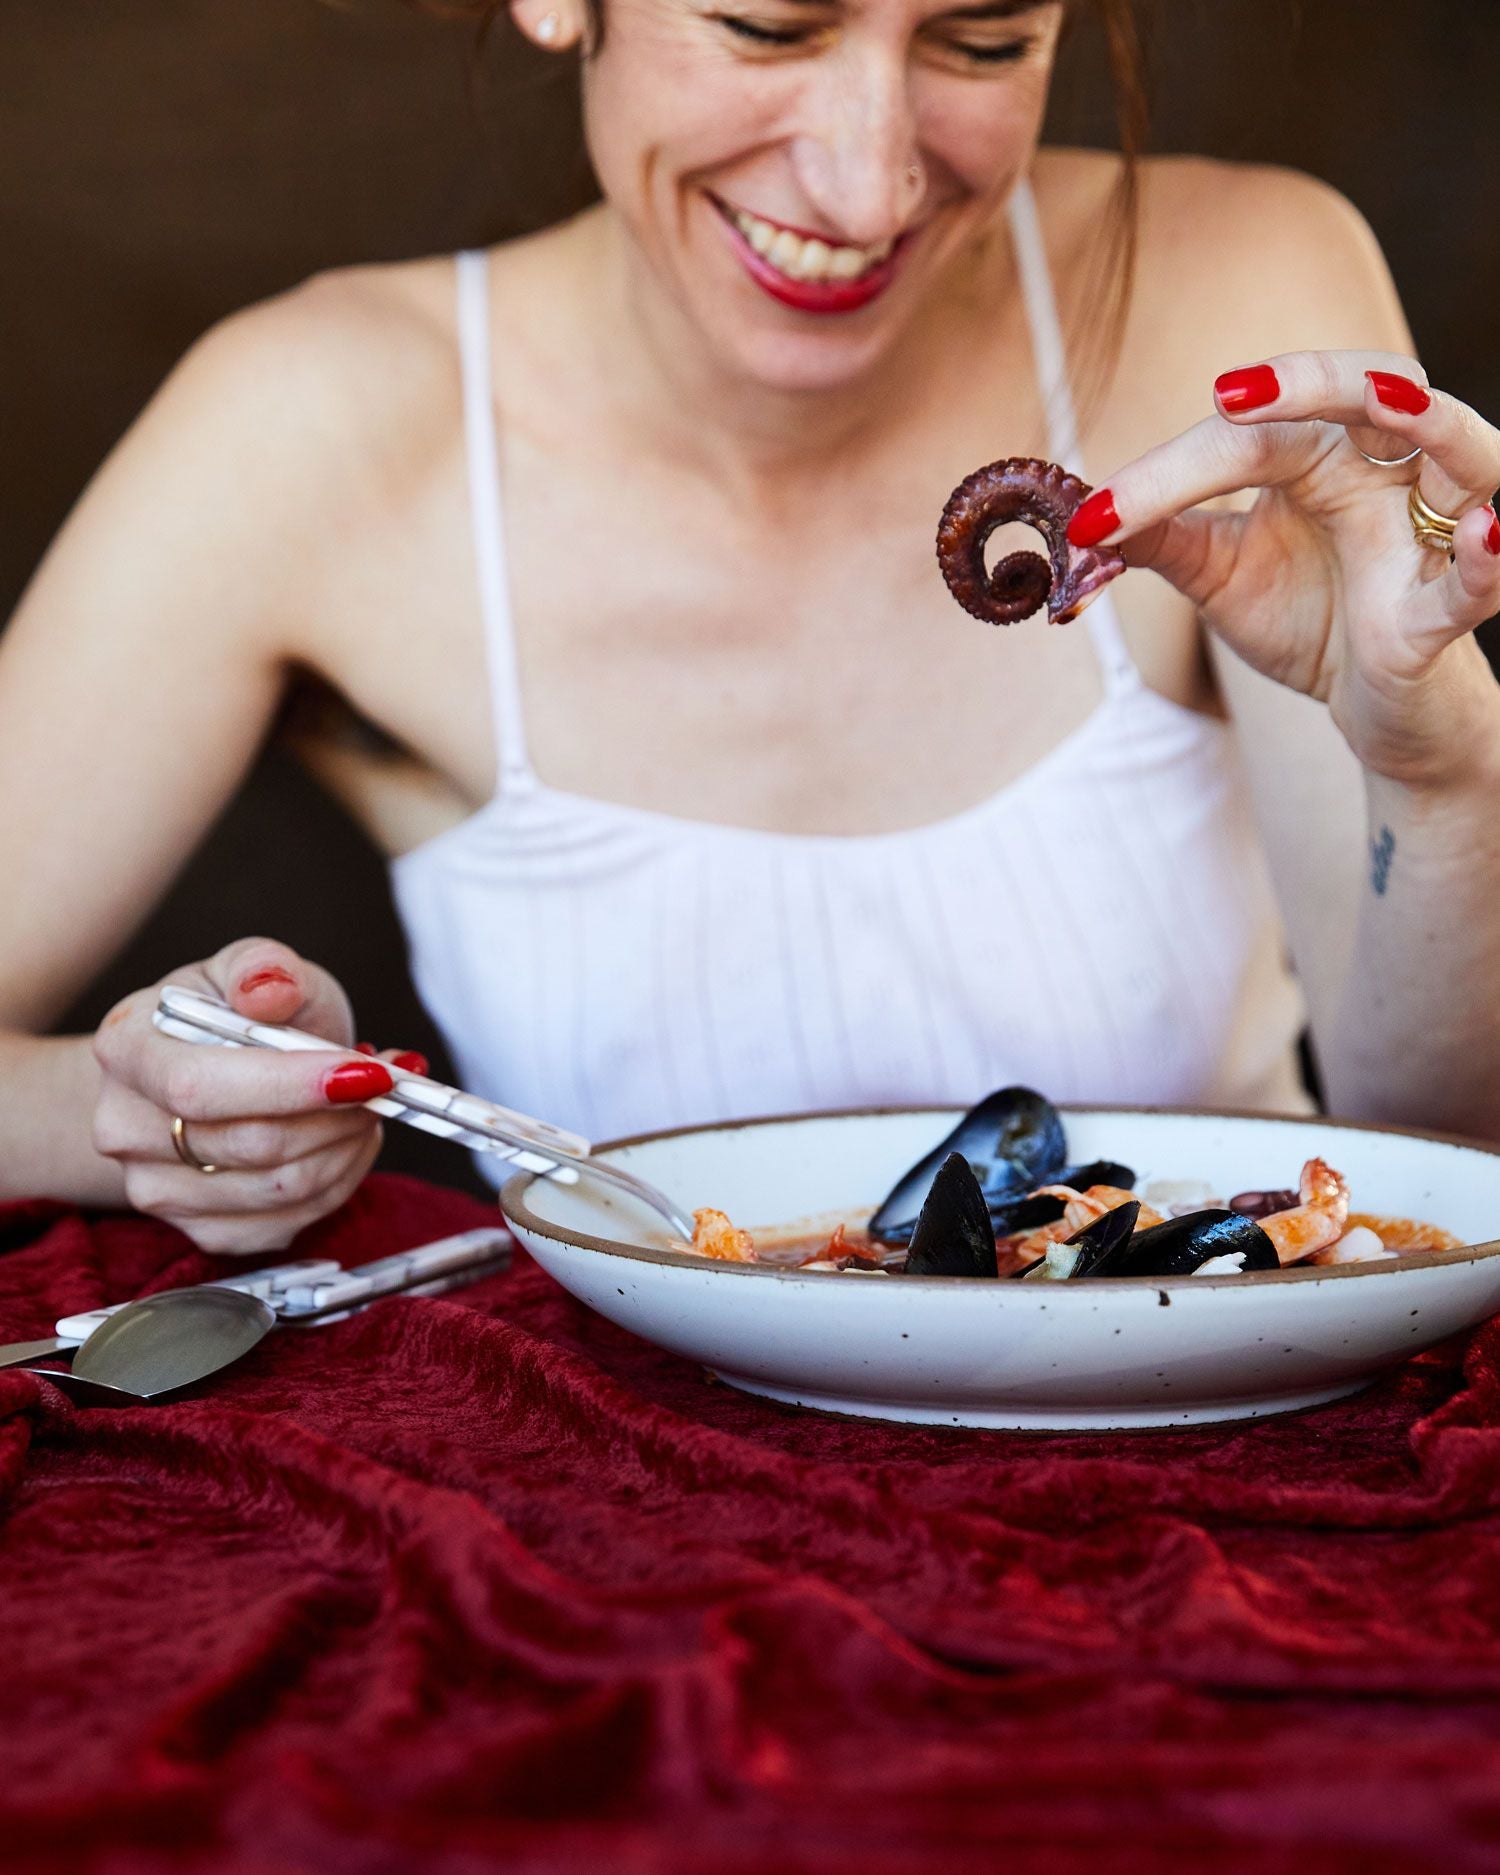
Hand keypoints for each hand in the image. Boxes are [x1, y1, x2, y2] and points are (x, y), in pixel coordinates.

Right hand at [91, 937, 417, 1253]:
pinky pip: (290, 1222)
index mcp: (127, 1049)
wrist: (212, 1069)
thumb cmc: (235, 1016)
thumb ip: (263, 967)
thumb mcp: (253, 967)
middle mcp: (125, 1128)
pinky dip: (340, 1181)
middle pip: (252, 1145)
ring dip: (348, 1147)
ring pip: (282, 1189)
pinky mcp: (201, 1230)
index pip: (200, 1086)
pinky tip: (345, 1141)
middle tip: (386, 1084)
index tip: (366, 1072)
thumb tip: (270, 988)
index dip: (290, 1085)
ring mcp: (156, 1189)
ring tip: (366, 1106)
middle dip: (340, 1115)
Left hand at [1070, 350, 1499, 788]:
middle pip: (1369, 393)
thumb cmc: (1310, 617)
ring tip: (1388, 399)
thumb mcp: (1219, 573)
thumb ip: (1158, 539)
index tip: (1097, 516)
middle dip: (1312, 381)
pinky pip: (1479, 579)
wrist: (1374, 707)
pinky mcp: (1449, 611)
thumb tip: (1080, 518)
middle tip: (1230, 395)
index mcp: (1325, 454)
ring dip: (1431, 418)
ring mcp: (1431, 535)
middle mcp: (1389, 473)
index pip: (1253, 434)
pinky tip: (1486, 531)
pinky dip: (1489, 553)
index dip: (1172, 472)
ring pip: (1463, 451)